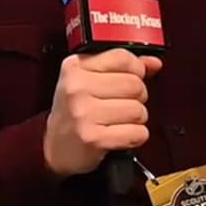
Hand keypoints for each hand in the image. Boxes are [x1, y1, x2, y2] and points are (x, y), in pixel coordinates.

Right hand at [43, 48, 162, 178]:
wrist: (52, 147)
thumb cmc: (75, 112)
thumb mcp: (89, 81)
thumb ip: (122, 68)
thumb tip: (153, 63)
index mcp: (75, 67)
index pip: (122, 58)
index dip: (136, 69)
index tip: (129, 79)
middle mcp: (76, 87)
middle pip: (135, 84)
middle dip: (136, 98)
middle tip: (120, 105)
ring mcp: (83, 113)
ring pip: (138, 110)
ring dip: (135, 120)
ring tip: (117, 122)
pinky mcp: (93, 138)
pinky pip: (137, 133)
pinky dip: (135, 137)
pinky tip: (119, 136)